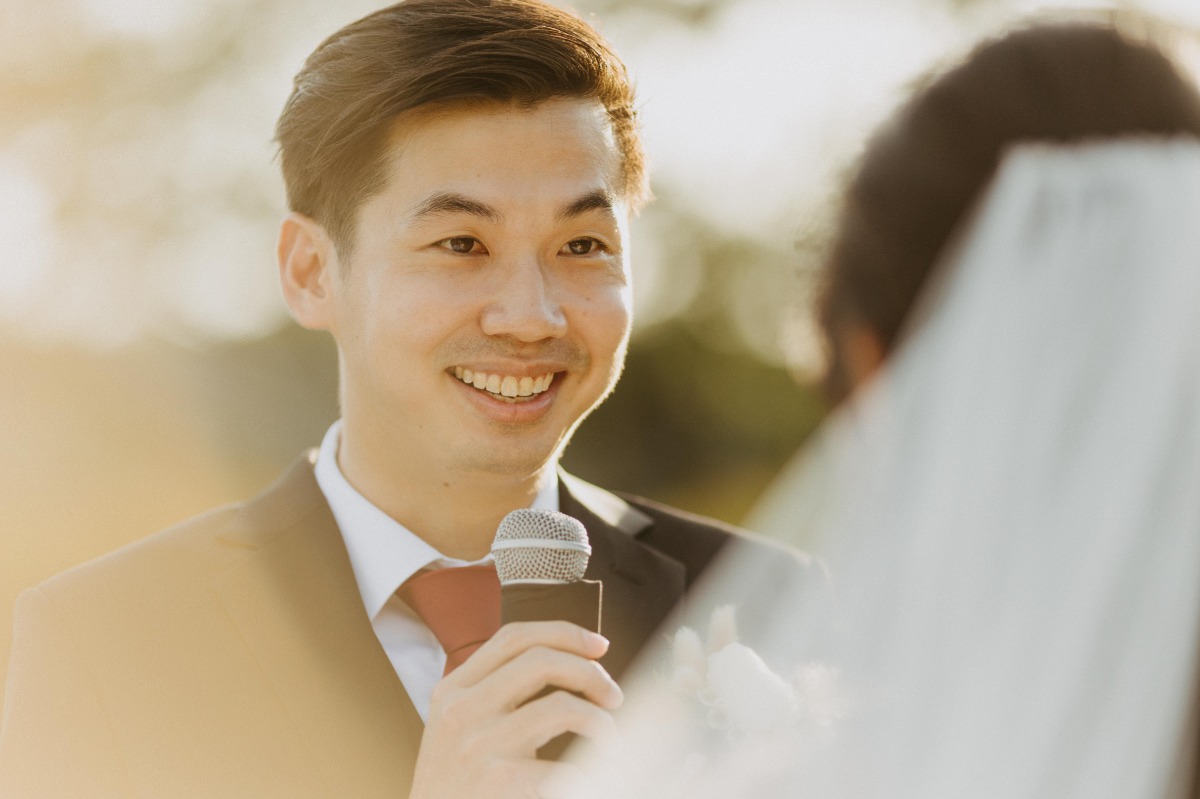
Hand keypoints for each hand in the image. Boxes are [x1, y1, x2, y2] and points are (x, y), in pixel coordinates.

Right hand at [408, 621, 621, 798]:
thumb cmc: (456, 783)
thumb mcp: (458, 725)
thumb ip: (495, 692)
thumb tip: (568, 663)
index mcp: (452, 689)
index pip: (514, 637)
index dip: (564, 633)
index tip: (599, 645)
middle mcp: (461, 710)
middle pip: (541, 660)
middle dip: (591, 672)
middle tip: (613, 696)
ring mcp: (478, 745)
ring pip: (561, 707)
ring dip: (600, 722)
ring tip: (609, 740)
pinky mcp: (498, 781)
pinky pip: (565, 766)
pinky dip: (591, 771)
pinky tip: (592, 780)